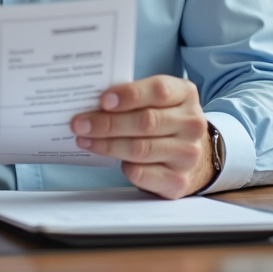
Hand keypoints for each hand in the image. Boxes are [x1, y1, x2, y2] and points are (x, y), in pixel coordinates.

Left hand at [71, 75, 213, 199]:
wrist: (190, 155)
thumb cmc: (163, 121)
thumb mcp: (157, 100)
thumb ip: (134, 97)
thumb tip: (93, 102)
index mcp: (185, 94)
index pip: (159, 90)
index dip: (129, 95)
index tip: (103, 100)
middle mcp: (192, 124)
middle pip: (146, 121)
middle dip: (108, 123)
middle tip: (80, 123)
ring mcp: (187, 154)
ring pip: (140, 148)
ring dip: (107, 144)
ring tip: (84, 139)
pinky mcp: (178, 180)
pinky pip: (142, 172)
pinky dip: (122, 165)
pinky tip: (108, 158)